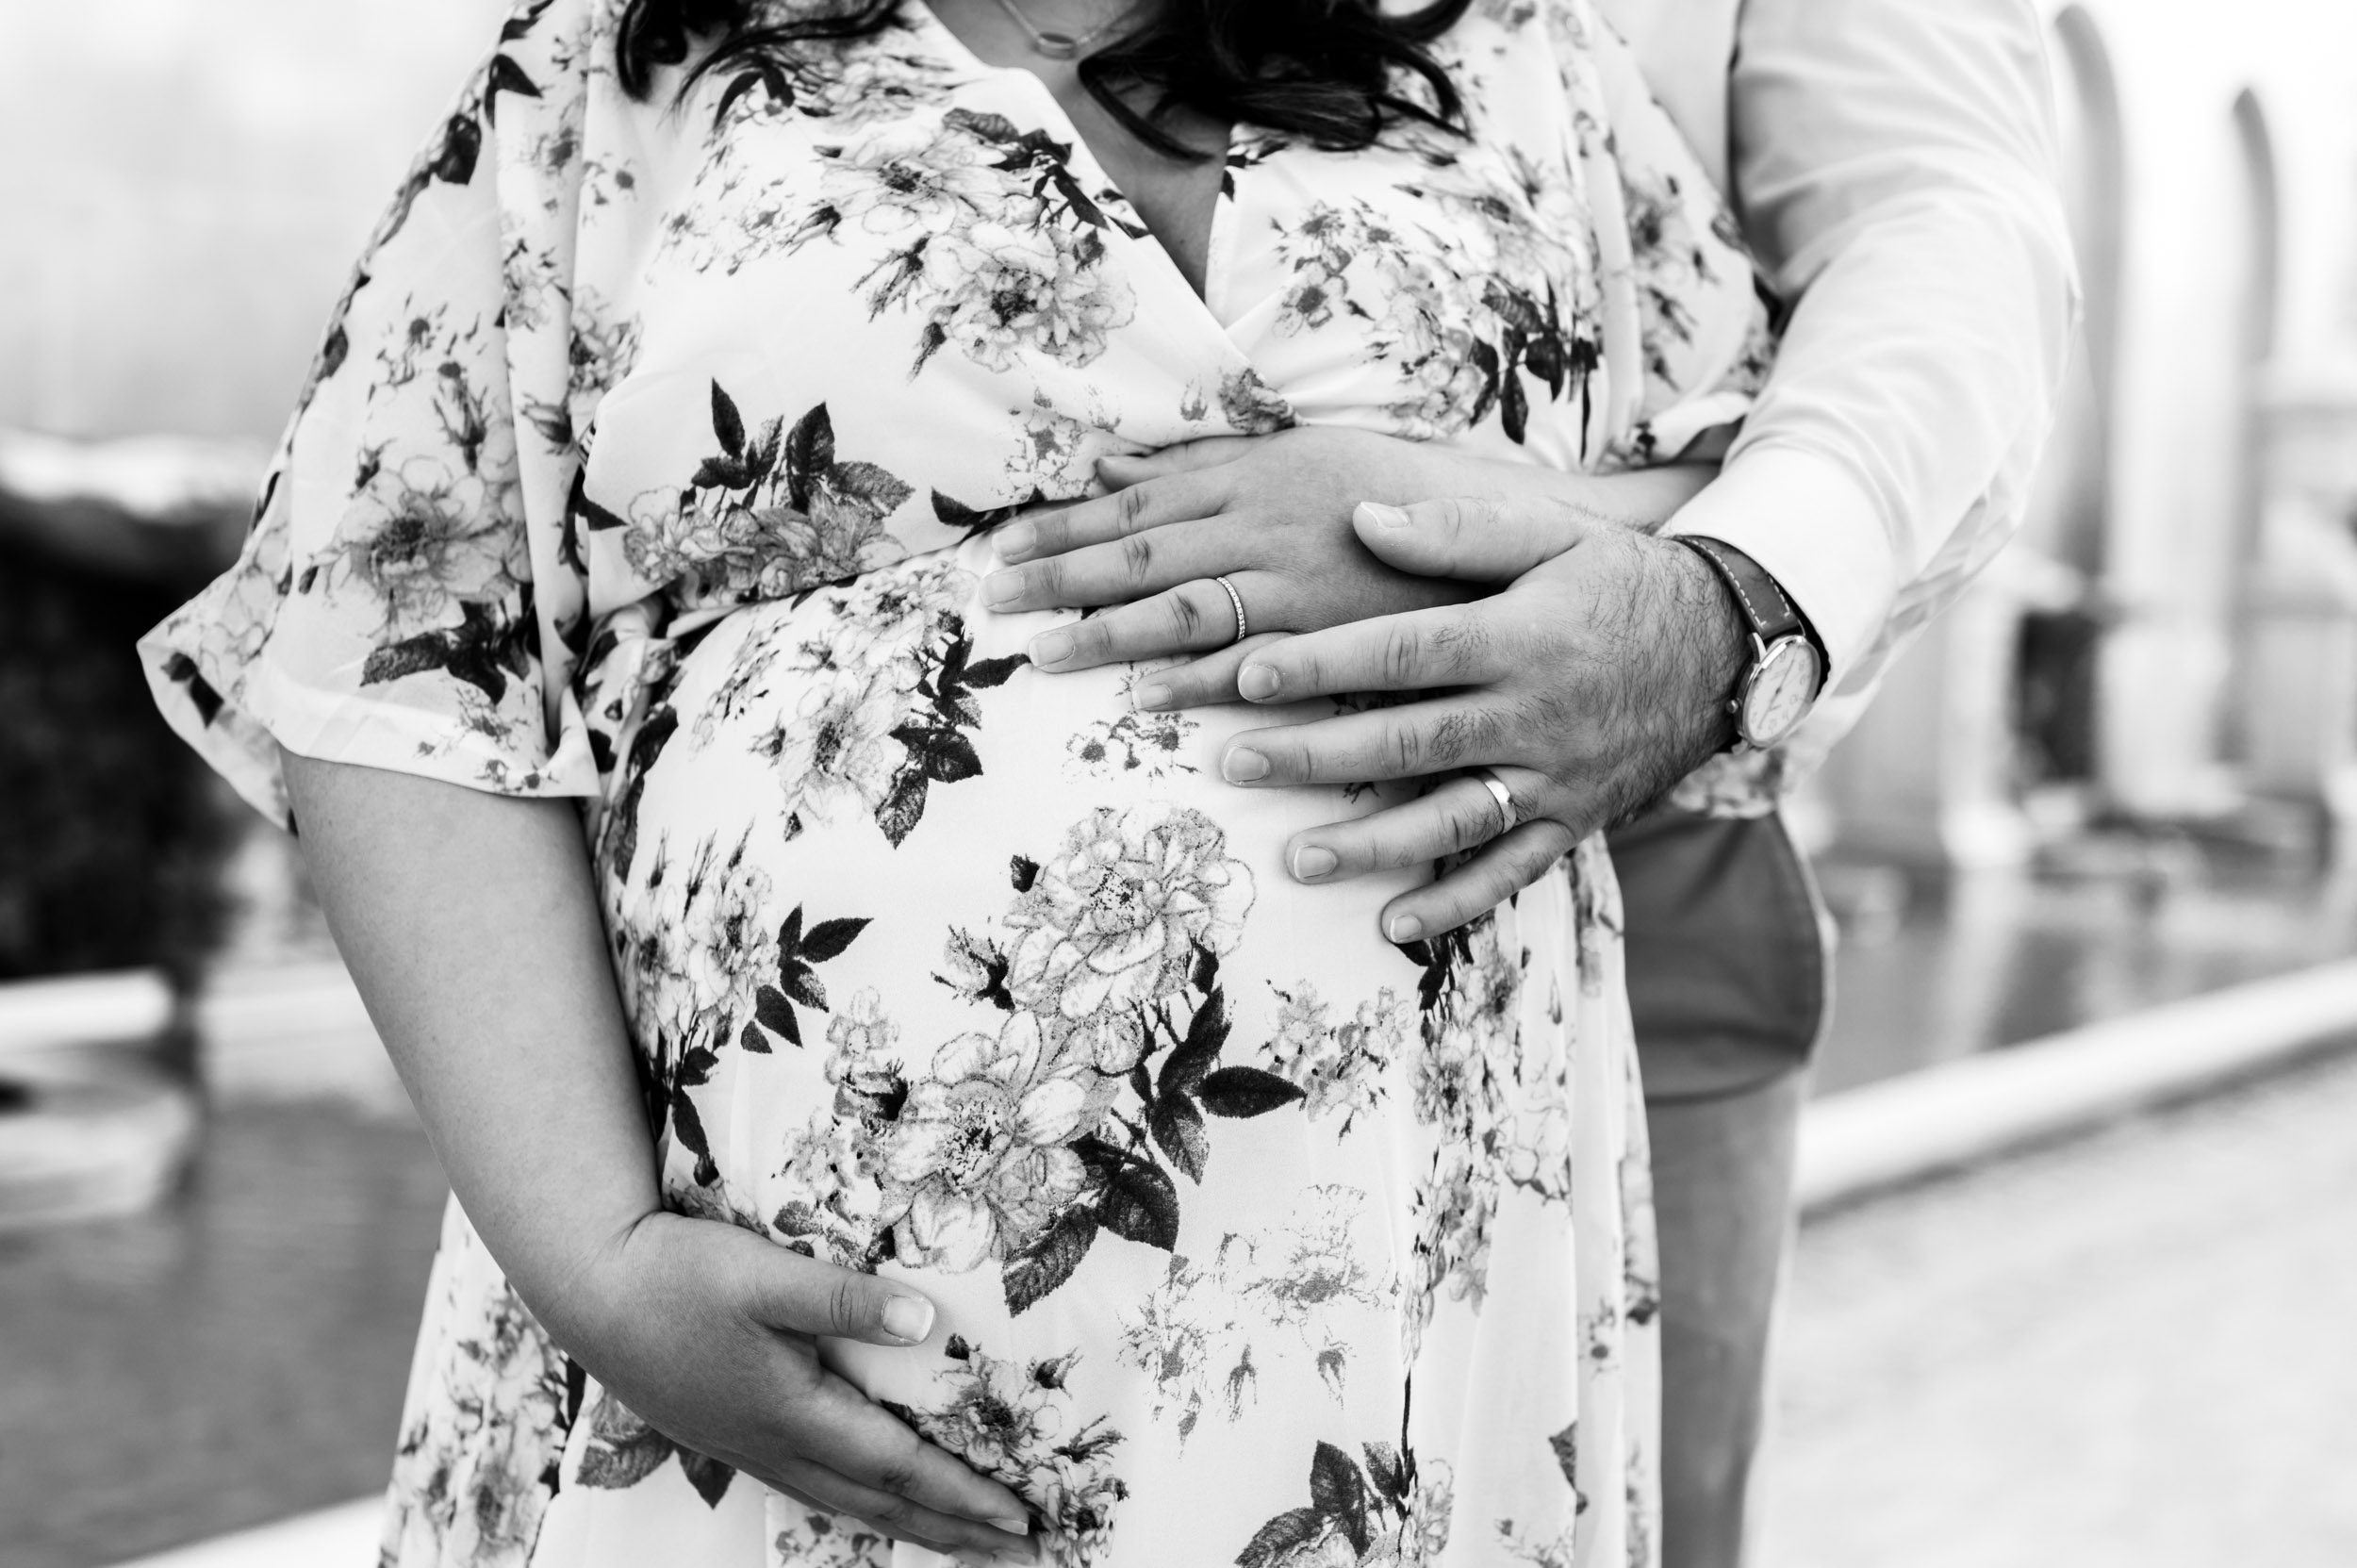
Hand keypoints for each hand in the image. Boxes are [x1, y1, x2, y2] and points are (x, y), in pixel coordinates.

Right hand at [553, 1211, 1036, 1562]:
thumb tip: (926, 1320)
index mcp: (797, 1414)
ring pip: (850, 1504)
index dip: (966, 1496)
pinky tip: (874, 1504)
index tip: (1023, 1517)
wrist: (590, 1291)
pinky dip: (865, 1507)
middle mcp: (779, 1447)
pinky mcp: (733, 1437)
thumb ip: (847, 1300)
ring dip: (916, 1528)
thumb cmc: (676, 1276)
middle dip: (957, 1533)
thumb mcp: (765, 1274)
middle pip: (885, 1505)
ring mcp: (752, 1448)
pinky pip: (817, 1490)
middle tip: (1022, 1554)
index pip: (902, 1468)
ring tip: (966, 1545)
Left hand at [979, 427, 1512, 674]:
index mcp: (1262, 480)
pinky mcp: (1349, 646)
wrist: (1542, 540)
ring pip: (1197, 613)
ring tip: (1049, 659)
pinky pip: (1267, 669)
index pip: (1141, 506)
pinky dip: (1206, 686)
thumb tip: (1109, 463)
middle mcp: (1278, 531)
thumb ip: (1205, 463)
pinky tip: (1152, 703)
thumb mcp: (1307, 452)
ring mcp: (1313, 590)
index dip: (1066, 529)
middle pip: (1151, 557)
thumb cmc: (1415, 495)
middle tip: (996, 606)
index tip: (1002, 552)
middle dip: (1065, 582)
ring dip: (1115, 638)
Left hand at [1155, 495, 1745, 941]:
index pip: (1404, 653)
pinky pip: (1511, 872)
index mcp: (1519, 636)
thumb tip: (1361, 518)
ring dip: (1370, 845)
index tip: (1248, 674)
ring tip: (1293, 859)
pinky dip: (1455, 905)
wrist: (1729, 644)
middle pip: (1409, 742)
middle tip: (1233, 765)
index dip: (1323, 665)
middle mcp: (1535, 714)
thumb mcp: (1552, 531)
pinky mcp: (1574, 821)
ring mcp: (1556, 777)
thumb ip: (1457, 529)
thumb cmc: (1619, 577)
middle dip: (1315, 757)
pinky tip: (1391, 925)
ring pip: (1451, 819)